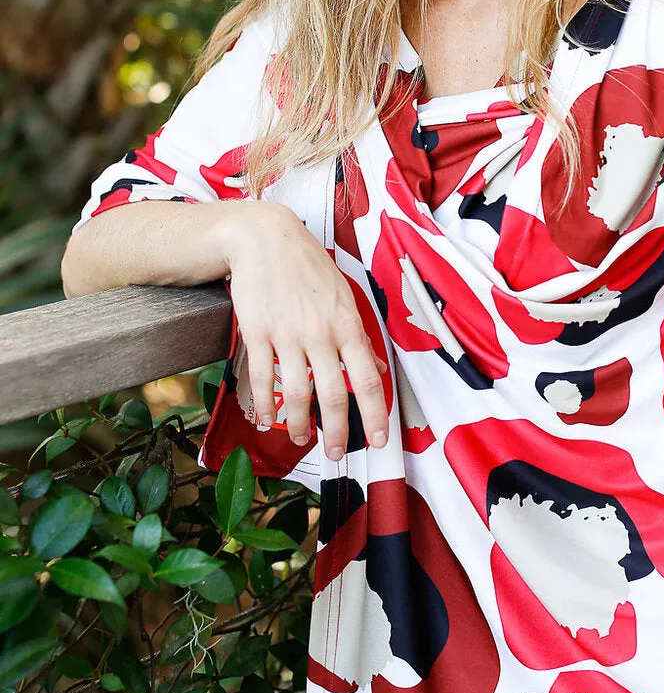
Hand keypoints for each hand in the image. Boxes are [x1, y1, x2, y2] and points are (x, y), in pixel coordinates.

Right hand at [221, 200, 388, 457]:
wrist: (264, 238)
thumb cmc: (307, 266)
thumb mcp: (343, 295)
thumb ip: (358, 335)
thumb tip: (377, 368)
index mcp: (347, 324)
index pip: (367, 378)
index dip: (374, 414)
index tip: (377, 440)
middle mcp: (320, 333)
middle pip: (332, 395)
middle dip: (336, 432)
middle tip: (337, 453)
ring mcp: (287, 334)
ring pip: (296, 394)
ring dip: (300, 425)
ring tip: (302, 440)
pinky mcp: (257, 333)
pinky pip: (262, 380)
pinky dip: (265, 407)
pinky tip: (267, 421)